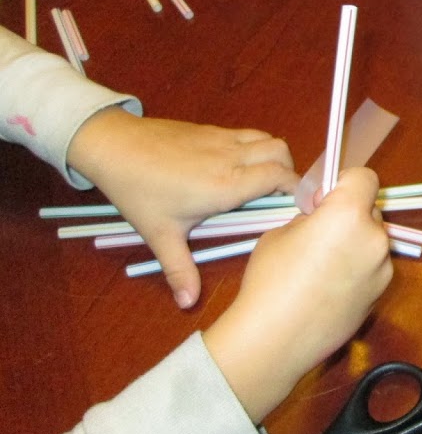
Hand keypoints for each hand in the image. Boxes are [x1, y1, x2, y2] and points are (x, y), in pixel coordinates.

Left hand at [67, 107, 299, 307]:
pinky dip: (257, 147)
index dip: (296, 190)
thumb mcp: (159, 234)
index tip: (295, 208)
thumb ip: (180, 269)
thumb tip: (188, 304)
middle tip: (278, 197)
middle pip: (282, 153)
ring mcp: (224, 139)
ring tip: (262, 180)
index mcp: (227, 185)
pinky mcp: (213, 129)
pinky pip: (249, 134)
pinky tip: (238, 166)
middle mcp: (233, 158)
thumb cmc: (139, 191)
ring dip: (275, 157)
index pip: (280, 178)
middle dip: (290, 172)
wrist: (114, 145)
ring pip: (269, 138)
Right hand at [203, 167, 393, 421]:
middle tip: (319, 234)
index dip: (344, 183)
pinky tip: (329, 290)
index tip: (324, 199)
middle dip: (349, 215)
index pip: (365, 178)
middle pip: (370, 211)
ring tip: (322, 267)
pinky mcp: (381, 296)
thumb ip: (310, 218)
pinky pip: (372, 269)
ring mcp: (383, 269)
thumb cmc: (270, 279)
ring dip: (355, 243)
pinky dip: (357, 270)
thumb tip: (321, 219)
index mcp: (349, 214)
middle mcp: (375, 238)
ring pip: (373, 242)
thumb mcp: (281, 232)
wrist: (275, 340)